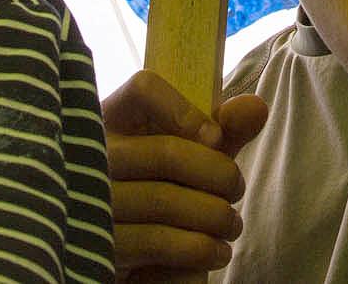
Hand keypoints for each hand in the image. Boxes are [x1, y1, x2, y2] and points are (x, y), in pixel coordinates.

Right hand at [106, 71, 271, 277]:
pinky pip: (159, 242)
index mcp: (114, 119)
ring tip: (230, 224)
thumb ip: (225, 130)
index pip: (142, 88)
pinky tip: (216, 251)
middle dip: (220, 174)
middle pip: (166, 152)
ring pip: (165, 200)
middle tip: (236, 190)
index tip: (216, 138)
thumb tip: (255, 107)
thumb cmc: (166, 191)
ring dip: (216, 216)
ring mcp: (92, 200)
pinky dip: (201, 248)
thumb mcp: (196, 157)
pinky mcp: (101, 245)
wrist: (136, 259)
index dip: (186, 111)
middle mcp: (94, 155)